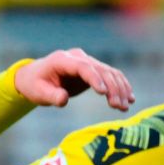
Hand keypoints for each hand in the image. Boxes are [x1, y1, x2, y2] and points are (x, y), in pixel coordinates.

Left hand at [14, 49, 134, 110]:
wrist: (34, 77)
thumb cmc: (34, 85)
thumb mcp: (38, 93)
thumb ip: (51, 96)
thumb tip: (63, 99)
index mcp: (62, 60)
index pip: (83, 67)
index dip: (95, 78)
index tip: (103, 93)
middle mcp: (77, 57)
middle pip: (100, 69)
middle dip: (112, 88)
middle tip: (118, 106)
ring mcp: (87, 62)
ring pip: (109, 72)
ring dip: (120, 89)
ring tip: (125, 106)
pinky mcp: (93, 69)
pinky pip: (110, 76)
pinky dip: (120, 86)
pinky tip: (129, 99)